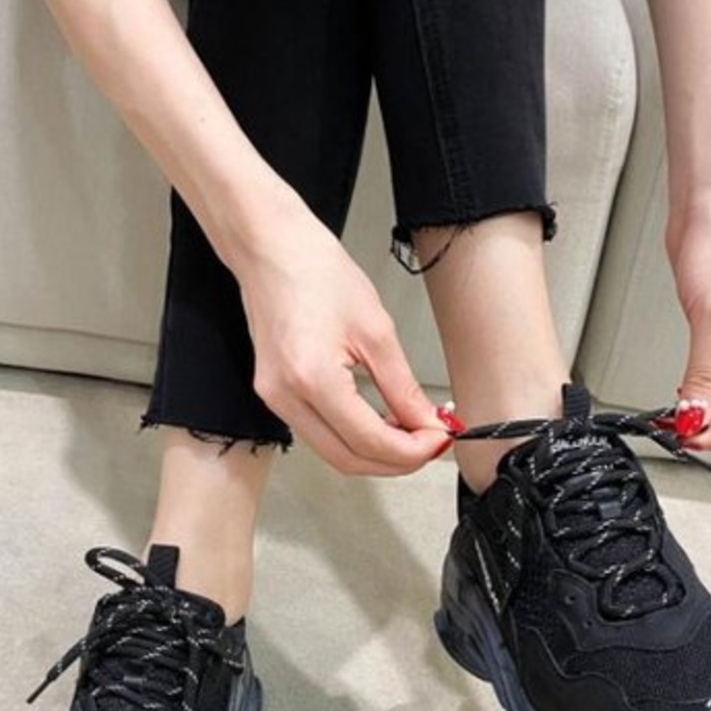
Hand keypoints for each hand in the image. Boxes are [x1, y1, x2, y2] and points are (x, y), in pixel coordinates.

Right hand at [232, 193, 449, 477]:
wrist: (270, 249)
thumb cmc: (315, 272)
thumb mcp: (376, 329)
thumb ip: (404, 387)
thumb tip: (427, 423)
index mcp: (312, 378)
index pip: (369, 441)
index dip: (411, 450)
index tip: (440, 439)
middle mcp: (286, 398)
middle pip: (349, 460)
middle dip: (396, 461)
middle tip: (430, 443)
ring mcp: (276, 401)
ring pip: (334, 454)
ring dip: (375, 453)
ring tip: (410, 433)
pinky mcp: (275, 397)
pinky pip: (319, 435)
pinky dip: (353, 437)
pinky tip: (379, 422)